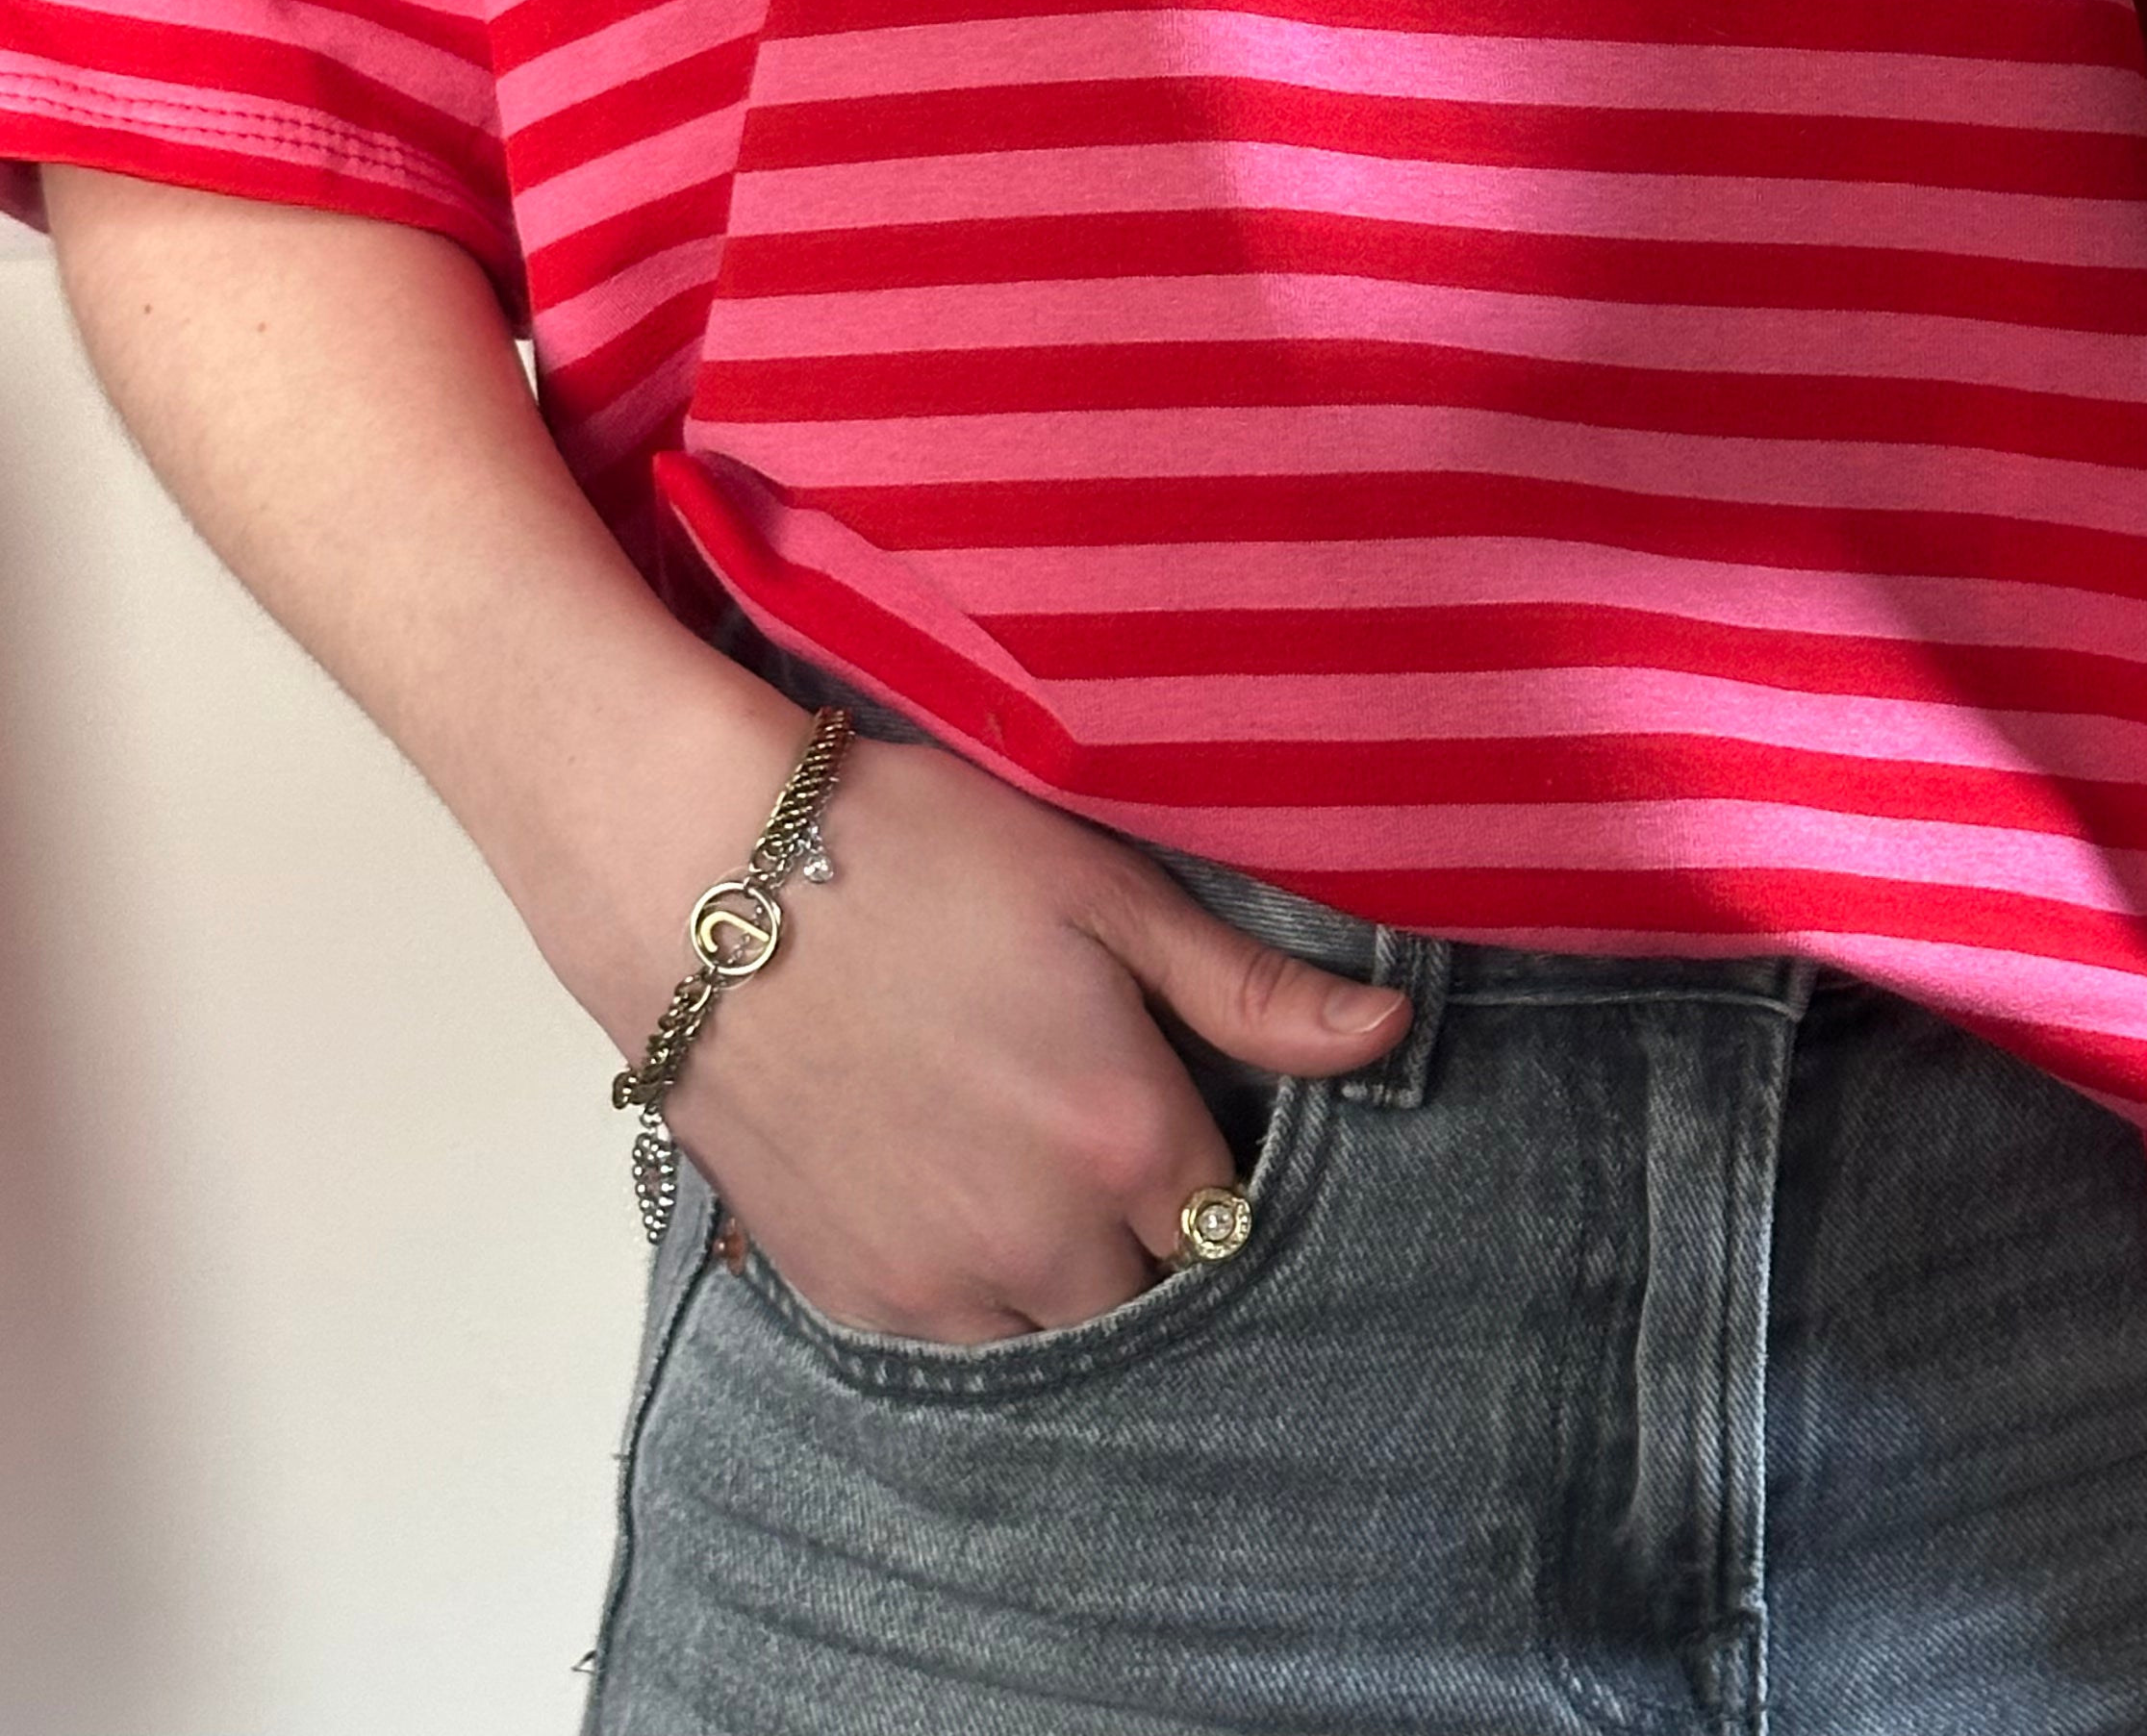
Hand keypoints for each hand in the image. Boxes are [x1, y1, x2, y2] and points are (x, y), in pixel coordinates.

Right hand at [613, 693, 1409, 1346]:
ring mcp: (933, 1283)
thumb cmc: (914, 856)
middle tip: (1088, 1127)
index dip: (1209, 1166)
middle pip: (1140, 1292)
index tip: (1176, 1107)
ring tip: (1015, 1163)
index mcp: (1123, 1137)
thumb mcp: (1102, 891)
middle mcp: (1039, 1241)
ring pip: (1044, 1335)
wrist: (705, 881)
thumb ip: (1249, 990)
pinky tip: (938, 1188)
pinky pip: (943, 1341)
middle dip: (1137, 1230)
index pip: (1225, 1220)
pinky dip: (962, 1290)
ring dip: (1053, 1274)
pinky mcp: (842, 1293)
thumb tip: (1391, 1030)